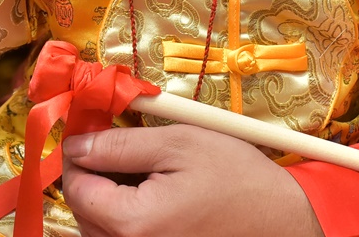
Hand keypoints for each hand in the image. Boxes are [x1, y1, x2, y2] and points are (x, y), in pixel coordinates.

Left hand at [61, 124, 321, 236]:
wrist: (283, 223)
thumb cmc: (237, 180)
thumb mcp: (178, 144)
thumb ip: (119, 145)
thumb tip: (77, 144)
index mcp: (132, 223)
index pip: (75, 188)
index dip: (78, 154)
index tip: (92, 131)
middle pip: (83, 212)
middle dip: (93, 175)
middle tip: (119, 146)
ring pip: (100, 229)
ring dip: (108, 198)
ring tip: (142, 172)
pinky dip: (127, 218)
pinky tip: (153, 197)